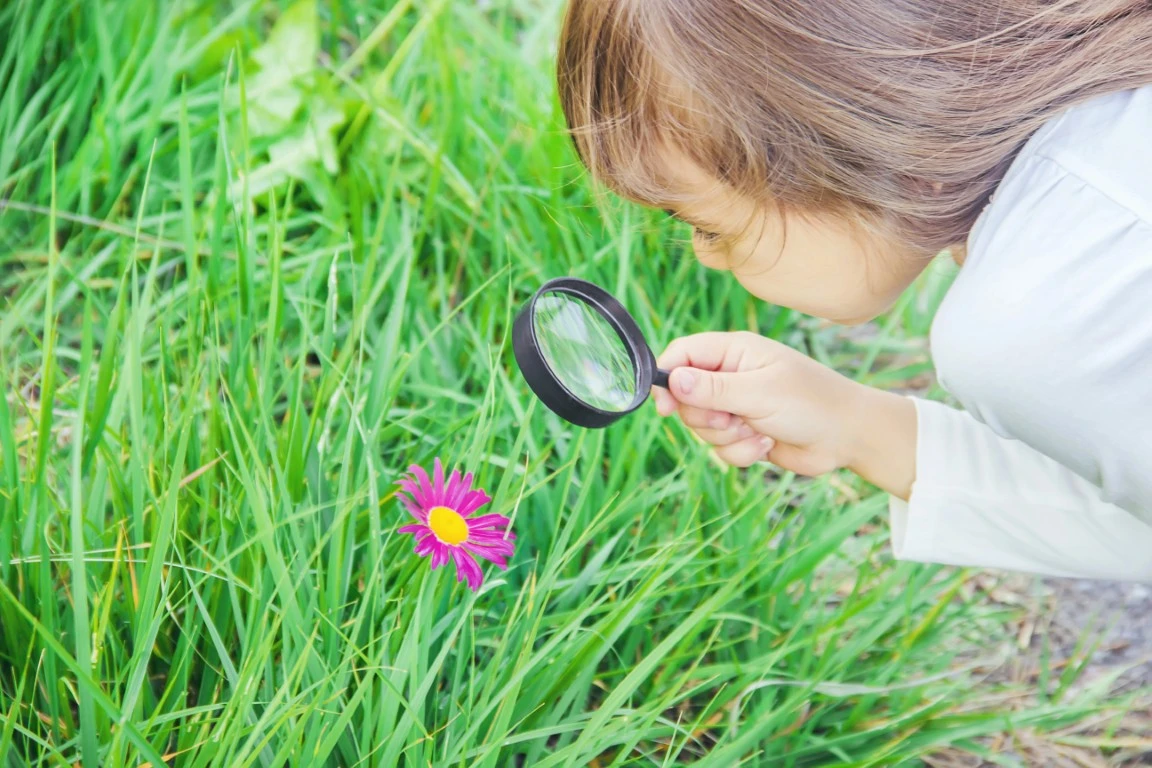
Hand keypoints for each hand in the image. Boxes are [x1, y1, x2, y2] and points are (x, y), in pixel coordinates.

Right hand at [652, 332, 916, 497]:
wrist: (848, 437)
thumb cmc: (811, 403)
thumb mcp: (760, 392)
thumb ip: (714, 389)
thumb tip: (672, 380)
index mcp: (734, 352)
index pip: (682, 354)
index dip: (667, 379)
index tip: (666, 408)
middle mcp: (731, 376)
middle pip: (686, 397)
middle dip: (706, 417)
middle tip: (733, 419)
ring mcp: (737, 406)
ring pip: (702, 427)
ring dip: (728, 438)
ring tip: (759, 432)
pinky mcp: (744, 433)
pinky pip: (720, 449)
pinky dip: (741, 452)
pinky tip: (767, 445)